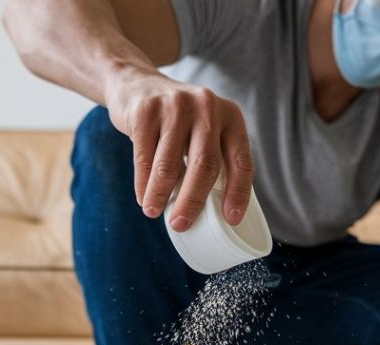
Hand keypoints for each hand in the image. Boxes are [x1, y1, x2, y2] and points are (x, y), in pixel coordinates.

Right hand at [105, 72, 254, 231]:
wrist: (137, 85)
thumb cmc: (178, 122)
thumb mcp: (204, 130)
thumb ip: (213, 160)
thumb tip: (213, 214)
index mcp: (231, 116)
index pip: (241, 160)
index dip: (238, 193)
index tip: (231, 219)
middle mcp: (207, 107)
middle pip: (205, 164)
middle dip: (193, 200)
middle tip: (181, 224)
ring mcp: (176, 105)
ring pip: (170, 163)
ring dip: (160, 195)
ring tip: (154, 213)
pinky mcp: (146, 110)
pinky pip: (145, 156)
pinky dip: (143, 183)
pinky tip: (143, 198)